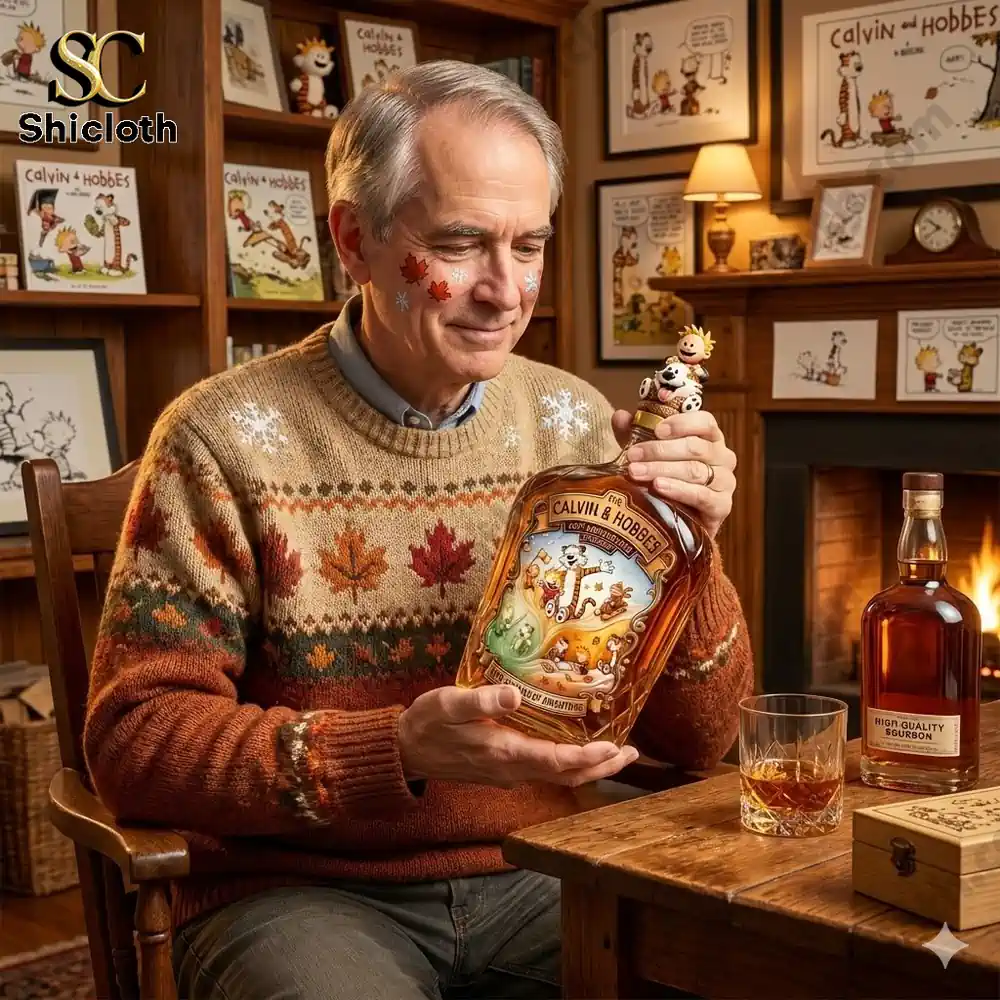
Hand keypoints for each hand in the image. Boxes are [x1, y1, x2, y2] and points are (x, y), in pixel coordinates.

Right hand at [398, 684, 638, 787]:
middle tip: (631, 753)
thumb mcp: (447, 703)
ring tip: (617, 754)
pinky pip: (545, 772)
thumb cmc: (427, 722)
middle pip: (567, 774)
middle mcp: (512, 768)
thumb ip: (480, 701)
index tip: (614, 745)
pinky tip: (578, 750)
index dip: (588, 756)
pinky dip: (570, 765)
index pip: (556, 760)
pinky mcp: (504, 770)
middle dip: (601, 765)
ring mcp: (508, 772)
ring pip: (559, 776)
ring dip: (590, 767)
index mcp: (503, 751)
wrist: (406, 751)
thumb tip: (513, 696)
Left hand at [612, 408, 736, 538]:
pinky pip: (701, 495)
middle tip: (632, 455)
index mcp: (710, 438)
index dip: (681, 423)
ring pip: (694, 470)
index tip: (657, 429)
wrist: (682, 522)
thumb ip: (636, 433)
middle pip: (694, 447)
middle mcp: (722, 457)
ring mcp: (725, 482)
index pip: (704, 422)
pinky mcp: (722, 506)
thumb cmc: (668, 480)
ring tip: (636, 472)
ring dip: (661, 469)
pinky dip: (678, 489)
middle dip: (659, 451)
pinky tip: (658, 486)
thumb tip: (620, 416)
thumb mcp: (649, 453)